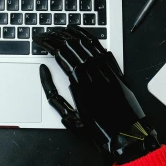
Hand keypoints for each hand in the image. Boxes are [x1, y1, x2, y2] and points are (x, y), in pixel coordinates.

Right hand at [34, 26, 158, 161]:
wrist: (127, 135)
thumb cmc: (99, 130)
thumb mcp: (68, 117)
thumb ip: (52, 95)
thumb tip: (44, 72)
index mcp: (79, 79)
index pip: (59, 52)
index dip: (46, 42)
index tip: (38, 39)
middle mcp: (93, 69)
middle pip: (71, 44)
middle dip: (55, 35)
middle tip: (45, 33)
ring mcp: (106, 67)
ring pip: (86, 41)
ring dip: (71, 33)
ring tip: (61, 29)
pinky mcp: (116, 69)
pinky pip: (101, 47)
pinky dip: (90, 37)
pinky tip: (83, 34)